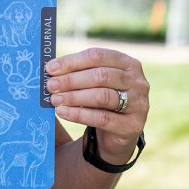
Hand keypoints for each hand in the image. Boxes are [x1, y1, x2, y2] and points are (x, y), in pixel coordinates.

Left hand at [46, 47, 148, 163]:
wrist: (116, 133)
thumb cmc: (101, 100)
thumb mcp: (93, 83)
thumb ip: (77, 73)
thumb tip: (50, 69)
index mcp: (127, 63)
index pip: (97, 56)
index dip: (72, 61)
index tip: (50, 68)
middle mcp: (137, 81)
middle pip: (100, 76)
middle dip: (71, 80)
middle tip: (50, 85)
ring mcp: (138, 103)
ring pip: (102, 96)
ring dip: (73, 97)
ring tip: (54, 99)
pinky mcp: (132, 125)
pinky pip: (102, 118)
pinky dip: (79, 114)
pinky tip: (62, 112)